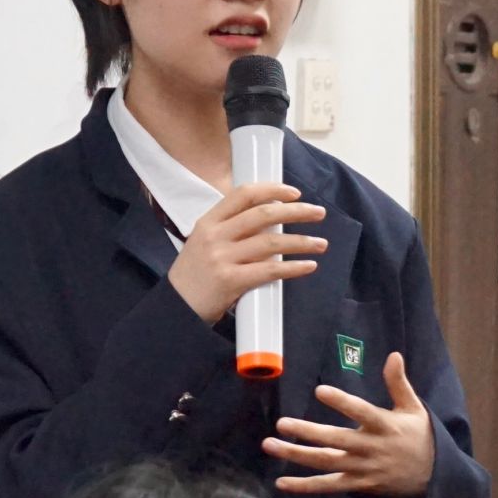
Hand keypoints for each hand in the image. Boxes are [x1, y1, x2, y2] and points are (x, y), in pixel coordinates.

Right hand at [166, 182, 326, 323]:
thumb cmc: (194, 275)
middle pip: (263, 215)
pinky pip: (269, 270)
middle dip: (296, 212)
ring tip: (320, 243)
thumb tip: (269, 220)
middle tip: (318, 213)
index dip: (272, 190)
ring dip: (301, 241)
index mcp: (208, 221)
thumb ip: (229, 229)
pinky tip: (308, 265)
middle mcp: (215, 236)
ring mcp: (222, 258)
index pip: (243, 194)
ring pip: (271, 243)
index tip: (294, 193)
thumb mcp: (203, 242)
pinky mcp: (231, 282)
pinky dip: (293, 267)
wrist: (176, 308)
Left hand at [264, 352, 434, 497]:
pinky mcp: (358, 484)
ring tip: (271, 445)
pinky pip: (329, 486)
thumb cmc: (420, 436)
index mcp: (385, 426)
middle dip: (308, 433)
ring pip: (326, 463)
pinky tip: (281, 482)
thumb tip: (393, 354)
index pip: (360, 412)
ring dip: (297, 456)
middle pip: (336, 440)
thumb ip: (398, 382)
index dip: (341, 402)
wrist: (435, 477)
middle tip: (282, 423)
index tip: (320, 390)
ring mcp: (363, 468)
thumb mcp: (414, 407)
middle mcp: (370, 448)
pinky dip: (305, 486)